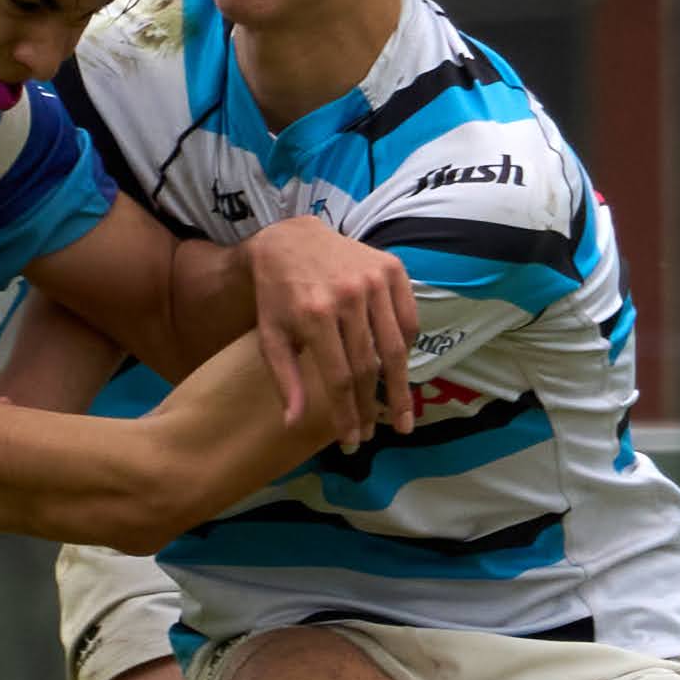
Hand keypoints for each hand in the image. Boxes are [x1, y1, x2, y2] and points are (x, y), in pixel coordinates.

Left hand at [246, 220, 417, 443]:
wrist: (290, 240)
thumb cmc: (278, 295)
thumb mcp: (271, 336)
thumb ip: (285, 378)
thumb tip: (293, 423)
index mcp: (314, 315)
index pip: (339, 377)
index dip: (347, 413)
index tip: (352, 440)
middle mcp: (348, 296)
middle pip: (369, 367)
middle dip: (373, 407)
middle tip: (375, 434)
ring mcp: (374, 280)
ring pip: (395, 347)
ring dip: (399, 388)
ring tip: (401, 417)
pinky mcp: (392, 268)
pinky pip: (408, 320)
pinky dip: (407, 349)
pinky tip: (401, 371)